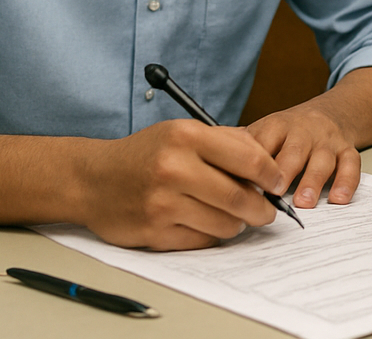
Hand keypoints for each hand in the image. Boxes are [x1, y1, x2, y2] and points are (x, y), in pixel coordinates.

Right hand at [76, 118, 284, 249]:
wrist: (92, 179)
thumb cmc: (146, 154)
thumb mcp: (183, 132)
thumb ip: (226, 142)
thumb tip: (268, 164)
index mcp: (187, 137)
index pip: (249, 159)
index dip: (272, 175)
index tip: (278, 183)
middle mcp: (174, 168)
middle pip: (240, 198)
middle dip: (262, 209)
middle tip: (267, 211)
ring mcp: (163, 203)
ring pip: (225, 224)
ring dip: (237, 224)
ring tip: (234, 216)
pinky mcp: (154, 232)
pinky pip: (202, 240)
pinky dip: (211, 235)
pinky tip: (205, 223)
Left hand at [247, 102, 361, 208]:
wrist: (331, 112)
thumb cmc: (287, 132)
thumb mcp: (262, 132)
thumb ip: (237, 148)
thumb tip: (204, 165)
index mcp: (277, 126)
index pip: (264, 141)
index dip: (255, 161)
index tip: (243, 184)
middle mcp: (303, 131)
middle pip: (294, 149)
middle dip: (285, 170)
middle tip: (275, 193)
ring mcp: (327, 141)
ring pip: (322, 158)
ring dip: (313, 180)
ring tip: (304, 202)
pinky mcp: (347, 150)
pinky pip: (351, 165)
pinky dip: (346, 182)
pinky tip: (338, 199)